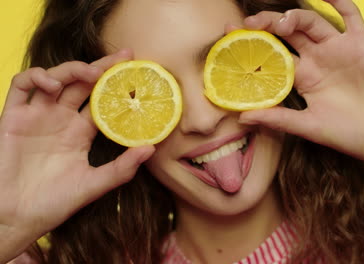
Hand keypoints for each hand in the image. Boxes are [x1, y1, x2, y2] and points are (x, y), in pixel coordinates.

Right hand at [0, 50, 154, 261]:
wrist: (16, 218)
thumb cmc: (54, 203)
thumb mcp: (93, 185)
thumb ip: (121, 168)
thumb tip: (151, 149)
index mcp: (80, 132)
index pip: (102, 100)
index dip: (117, 85)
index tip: (137, 71)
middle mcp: (60, 119)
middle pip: (82, 83)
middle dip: (102, 67)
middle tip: (124, 57)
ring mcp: (37, 116)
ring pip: (56, 79)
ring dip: (72, 69)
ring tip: (91, 73)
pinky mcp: (13, 117)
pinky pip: (21, 86)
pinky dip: (36, 77)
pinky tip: (53, 83)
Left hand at [238, 0, 363, 168]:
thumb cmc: (350, 134)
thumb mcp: (307, 126)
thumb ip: (277, 118)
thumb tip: (241, 118)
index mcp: (303, 79)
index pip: (272, 56)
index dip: (253, 46)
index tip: (229, 37)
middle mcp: (318, 61)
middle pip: (288, 35)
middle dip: (267, 26)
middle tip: (248, 25)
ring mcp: (339, 50)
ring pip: (312, 22)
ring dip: (294, 17)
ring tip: (280, 24)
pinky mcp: (361, 44)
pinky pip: (351, 16)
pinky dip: (339, 1)